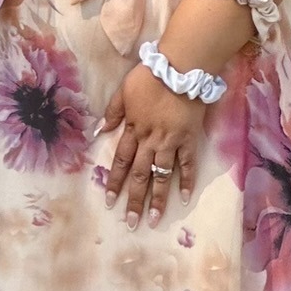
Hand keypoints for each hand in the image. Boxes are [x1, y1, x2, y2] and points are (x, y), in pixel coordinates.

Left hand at [101, 63, 205, 229]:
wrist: (182, 68)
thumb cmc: (150, 77)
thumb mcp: (123, 91)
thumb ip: (113, 112)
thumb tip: (100, 131)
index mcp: (133, 130)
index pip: (121, 162)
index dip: (115, 183)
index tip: (110, 202)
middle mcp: (151, 140)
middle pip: (140, 175)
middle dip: (134, 200)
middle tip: (131, 222)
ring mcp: (172, 142)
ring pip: (162, 175)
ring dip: (157, 199)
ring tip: (153, 219)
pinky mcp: (190, 139)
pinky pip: (188, 164)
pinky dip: (186, 181)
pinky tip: (184, 198)